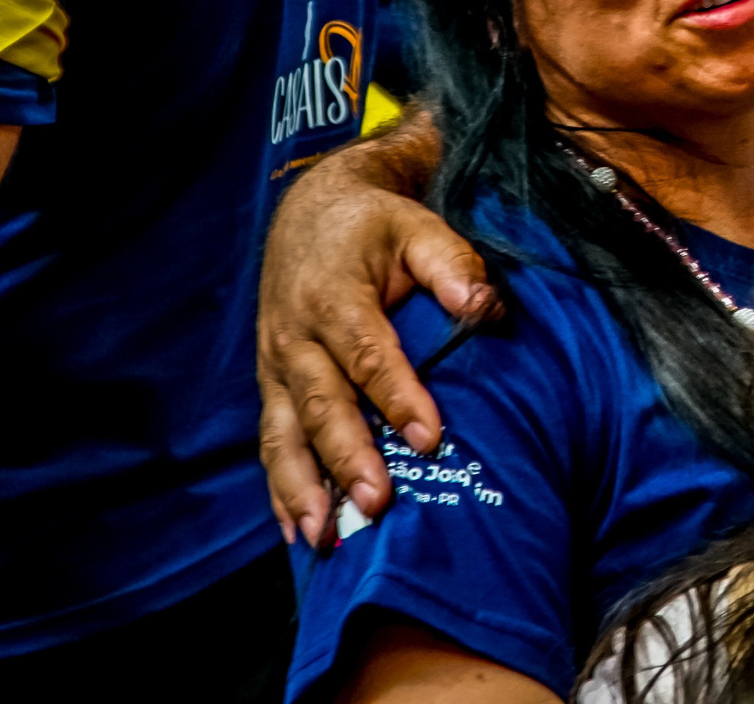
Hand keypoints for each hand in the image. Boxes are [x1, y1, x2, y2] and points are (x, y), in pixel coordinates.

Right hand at [257, 175, 492, 545]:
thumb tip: (482, 305)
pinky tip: (299, 533)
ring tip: (323, 536)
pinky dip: (281, 492)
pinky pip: (271, 445)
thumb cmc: (373, 229)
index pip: (367, 352)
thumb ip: (450, 262)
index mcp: (334, 296)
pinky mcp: (272, 390)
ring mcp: (276, 369)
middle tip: (377, 501)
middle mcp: (296, 338)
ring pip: (284, 435)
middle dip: (347, 456)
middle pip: (320, 403)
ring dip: (302, 489)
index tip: (429, 435)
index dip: (396, 395)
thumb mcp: (415, 226)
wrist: (308, 217)